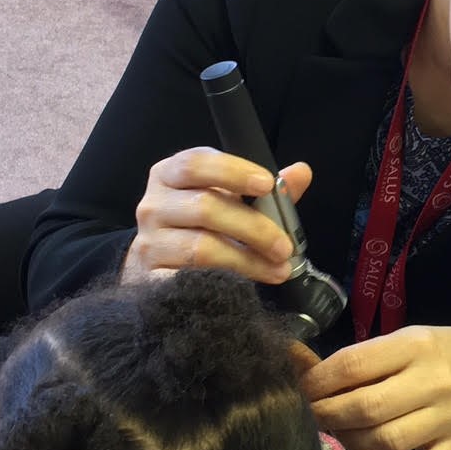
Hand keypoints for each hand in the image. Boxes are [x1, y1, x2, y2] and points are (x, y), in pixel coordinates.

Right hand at [121, 150, 313, 286]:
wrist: (161, 266)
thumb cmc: (201, 225)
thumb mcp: (231, 201)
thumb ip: (264, 189)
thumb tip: (301, 172)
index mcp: (170, 175)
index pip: (196, 164)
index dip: (232, 171)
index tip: (267, 184)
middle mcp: (152, 204)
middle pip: (205, 207)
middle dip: (253, 227)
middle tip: (284, 246)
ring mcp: (149, 242)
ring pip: (202, 247)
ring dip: (247, 259)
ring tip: (277, 269)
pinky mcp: (151, 277)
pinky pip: (192, 277)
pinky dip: (226, 279)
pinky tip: (247, 285)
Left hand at [299, 326, 450, 449]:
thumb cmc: (445, 352)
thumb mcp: (407, 339)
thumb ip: (362, 358)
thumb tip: (304, 370)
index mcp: (417, 346)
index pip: (354, 365)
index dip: (318, 381)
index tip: (301, 389)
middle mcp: (434, 383)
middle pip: (366, 408)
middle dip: (328, 415)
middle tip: (312, 416)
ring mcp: (448, 420)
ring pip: (386, 442)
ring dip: (351, 440)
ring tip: (342, 432)